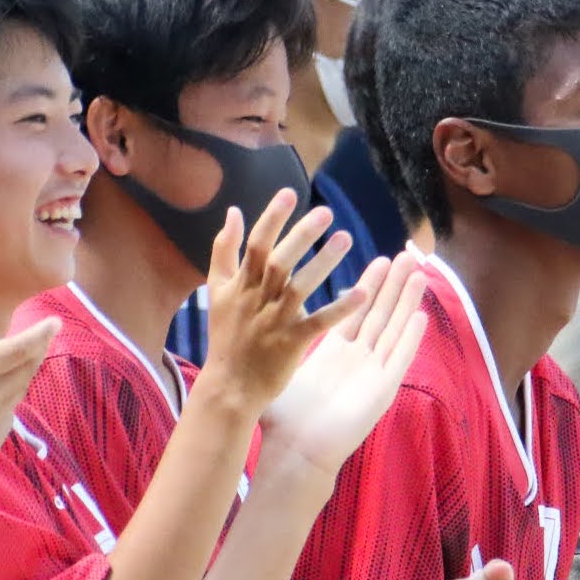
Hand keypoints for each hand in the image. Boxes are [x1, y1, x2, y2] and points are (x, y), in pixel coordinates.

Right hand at [0, 320, 56, 507]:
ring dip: (18, 375)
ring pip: (17, 392)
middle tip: (43, 336)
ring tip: (14, 361)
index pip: (17, 352)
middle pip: (26, 371)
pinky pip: (6, 414)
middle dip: (36, 351)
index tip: (54, 322)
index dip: (39, 335)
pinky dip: (4, 399)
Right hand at [201, 193, 358, 416]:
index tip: (291, 192)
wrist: (228, 387)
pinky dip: (339, 308)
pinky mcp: (291, 344)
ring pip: (299, 287)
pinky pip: (318, 323)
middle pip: (279, 260)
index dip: (272, 217)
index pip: (256, 244)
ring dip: (323, 262)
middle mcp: (256, 299)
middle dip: (301, 234)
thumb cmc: (226, 337)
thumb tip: (232, 212)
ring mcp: (274, 322)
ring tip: (346, 238)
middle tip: (327, 212)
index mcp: (240, 283)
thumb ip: (223, 250)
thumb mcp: (217, 291)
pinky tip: (362, 293)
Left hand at [259, 251, 427, 474]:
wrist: (296, 452)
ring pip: (394, 330)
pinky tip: (421, 315)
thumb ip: (278, 344)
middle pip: (381, 314)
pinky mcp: (382, 389)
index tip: (380, 260)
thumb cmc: (284, 422)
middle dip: (394, 285)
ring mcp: (373, 373)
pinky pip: (399, 358)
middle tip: (407, 256)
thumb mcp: (280, 371)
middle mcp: (358, 359)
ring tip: (420, 274)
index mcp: (335, 353)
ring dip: (408, 302)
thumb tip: (257, 322)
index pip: (356, 311)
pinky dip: (410, 338)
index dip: (369, 286)